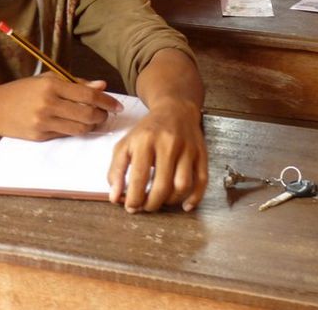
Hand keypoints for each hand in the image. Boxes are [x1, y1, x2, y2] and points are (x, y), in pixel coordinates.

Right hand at [0, 74, 121, 140]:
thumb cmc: (23, 90)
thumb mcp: (48, 79)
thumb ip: (76, 82)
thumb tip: (102, 85)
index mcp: (52, 85)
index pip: (88, 94)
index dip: (107, 101)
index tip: (117, 105)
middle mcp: (48, 104)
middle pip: (87, 114)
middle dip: (102, 116)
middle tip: (106, 114)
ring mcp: (43, 122)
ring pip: (80, 128)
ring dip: (92, 126)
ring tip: (94, 120)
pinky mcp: (39, 136)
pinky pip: (66, 135)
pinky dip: (76, 130)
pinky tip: (76, 124)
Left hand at [107, 97, 206, 212]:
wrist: (175, 109)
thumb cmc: (148, 130)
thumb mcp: (126, 144)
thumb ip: (116, 170)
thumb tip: (115, 197)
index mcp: (145, 140)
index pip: (139, 178)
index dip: (133, 198)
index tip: (131, 207)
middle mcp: (168, 144)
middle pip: (162, 185)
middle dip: (152, 204)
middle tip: (146, 207)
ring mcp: (187, 149)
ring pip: (183, 185)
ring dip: (171, 201)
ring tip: (161, 201)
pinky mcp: (201, 153)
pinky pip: (202, 180)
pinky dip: (195, 197)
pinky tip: (185, 205)